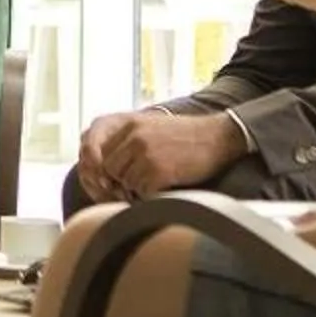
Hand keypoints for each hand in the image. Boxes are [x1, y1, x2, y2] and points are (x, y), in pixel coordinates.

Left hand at [88, 106, 247, 199]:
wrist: (218, 137)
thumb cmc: (185, 136)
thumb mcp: (150, 126)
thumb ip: (125, 138)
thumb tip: (101, 165)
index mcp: (128, 122)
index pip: (97, 148)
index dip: (102, 167)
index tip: (109, 179)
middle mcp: (133, 135)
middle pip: (108, 169)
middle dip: (119, 181)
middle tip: (135, 186)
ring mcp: (144, 152)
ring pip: (124, 182)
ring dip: (137, 188)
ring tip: (157, 180)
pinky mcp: (158, 170)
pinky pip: (142, 192)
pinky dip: (151, 194)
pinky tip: (166, 185)